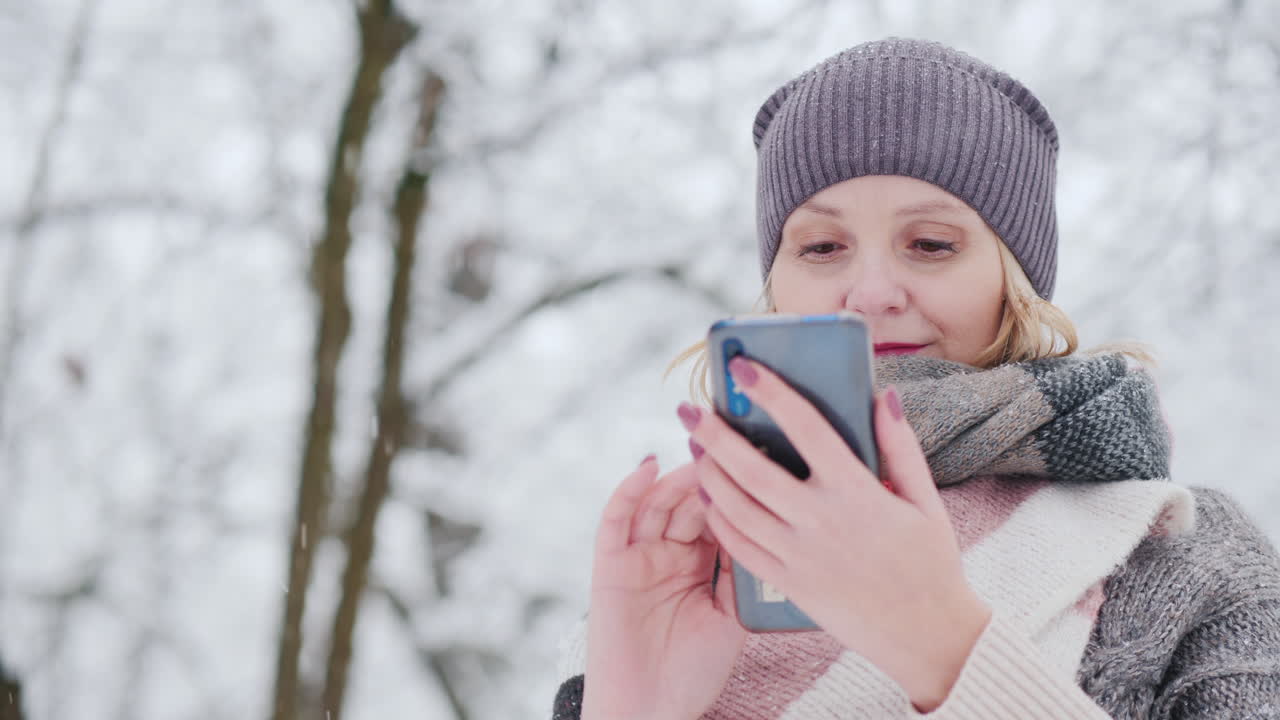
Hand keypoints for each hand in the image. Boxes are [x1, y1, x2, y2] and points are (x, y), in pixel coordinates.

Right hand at [581, 457, 746, 719]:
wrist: (651, 711)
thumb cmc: (694, 672)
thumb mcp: (732, 616)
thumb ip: (741, 570)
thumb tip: (767, 520)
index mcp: (700, 565)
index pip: (718, 514)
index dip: (735, 488)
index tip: (760, 459)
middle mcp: (668, 554)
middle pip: (689, 502)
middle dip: (709, 475)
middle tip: (731, 448)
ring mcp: (638, 556)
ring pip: (657, 503)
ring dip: (678, 478)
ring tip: (701, 457)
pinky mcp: (610, 564)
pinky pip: (616, 519)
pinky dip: (629, 489)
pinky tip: (650, 465)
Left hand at [683, 357, 990, 711]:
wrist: (928, 637)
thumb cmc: (931, 562)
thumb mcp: (926, 500)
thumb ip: (900, 445)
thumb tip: (882, 396)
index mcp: (858, 492)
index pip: (807, 428)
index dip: (773, 393)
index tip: (744, 367)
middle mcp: (823, 522)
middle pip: (753, 469)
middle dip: (715, 434)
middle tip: (690, 409)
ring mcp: (801, 556)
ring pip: (737, 508)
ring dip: (708, 474)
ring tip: (694, 448)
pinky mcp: (789, 585)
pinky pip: (740, 548)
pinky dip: (718, 520)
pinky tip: (708, 498)